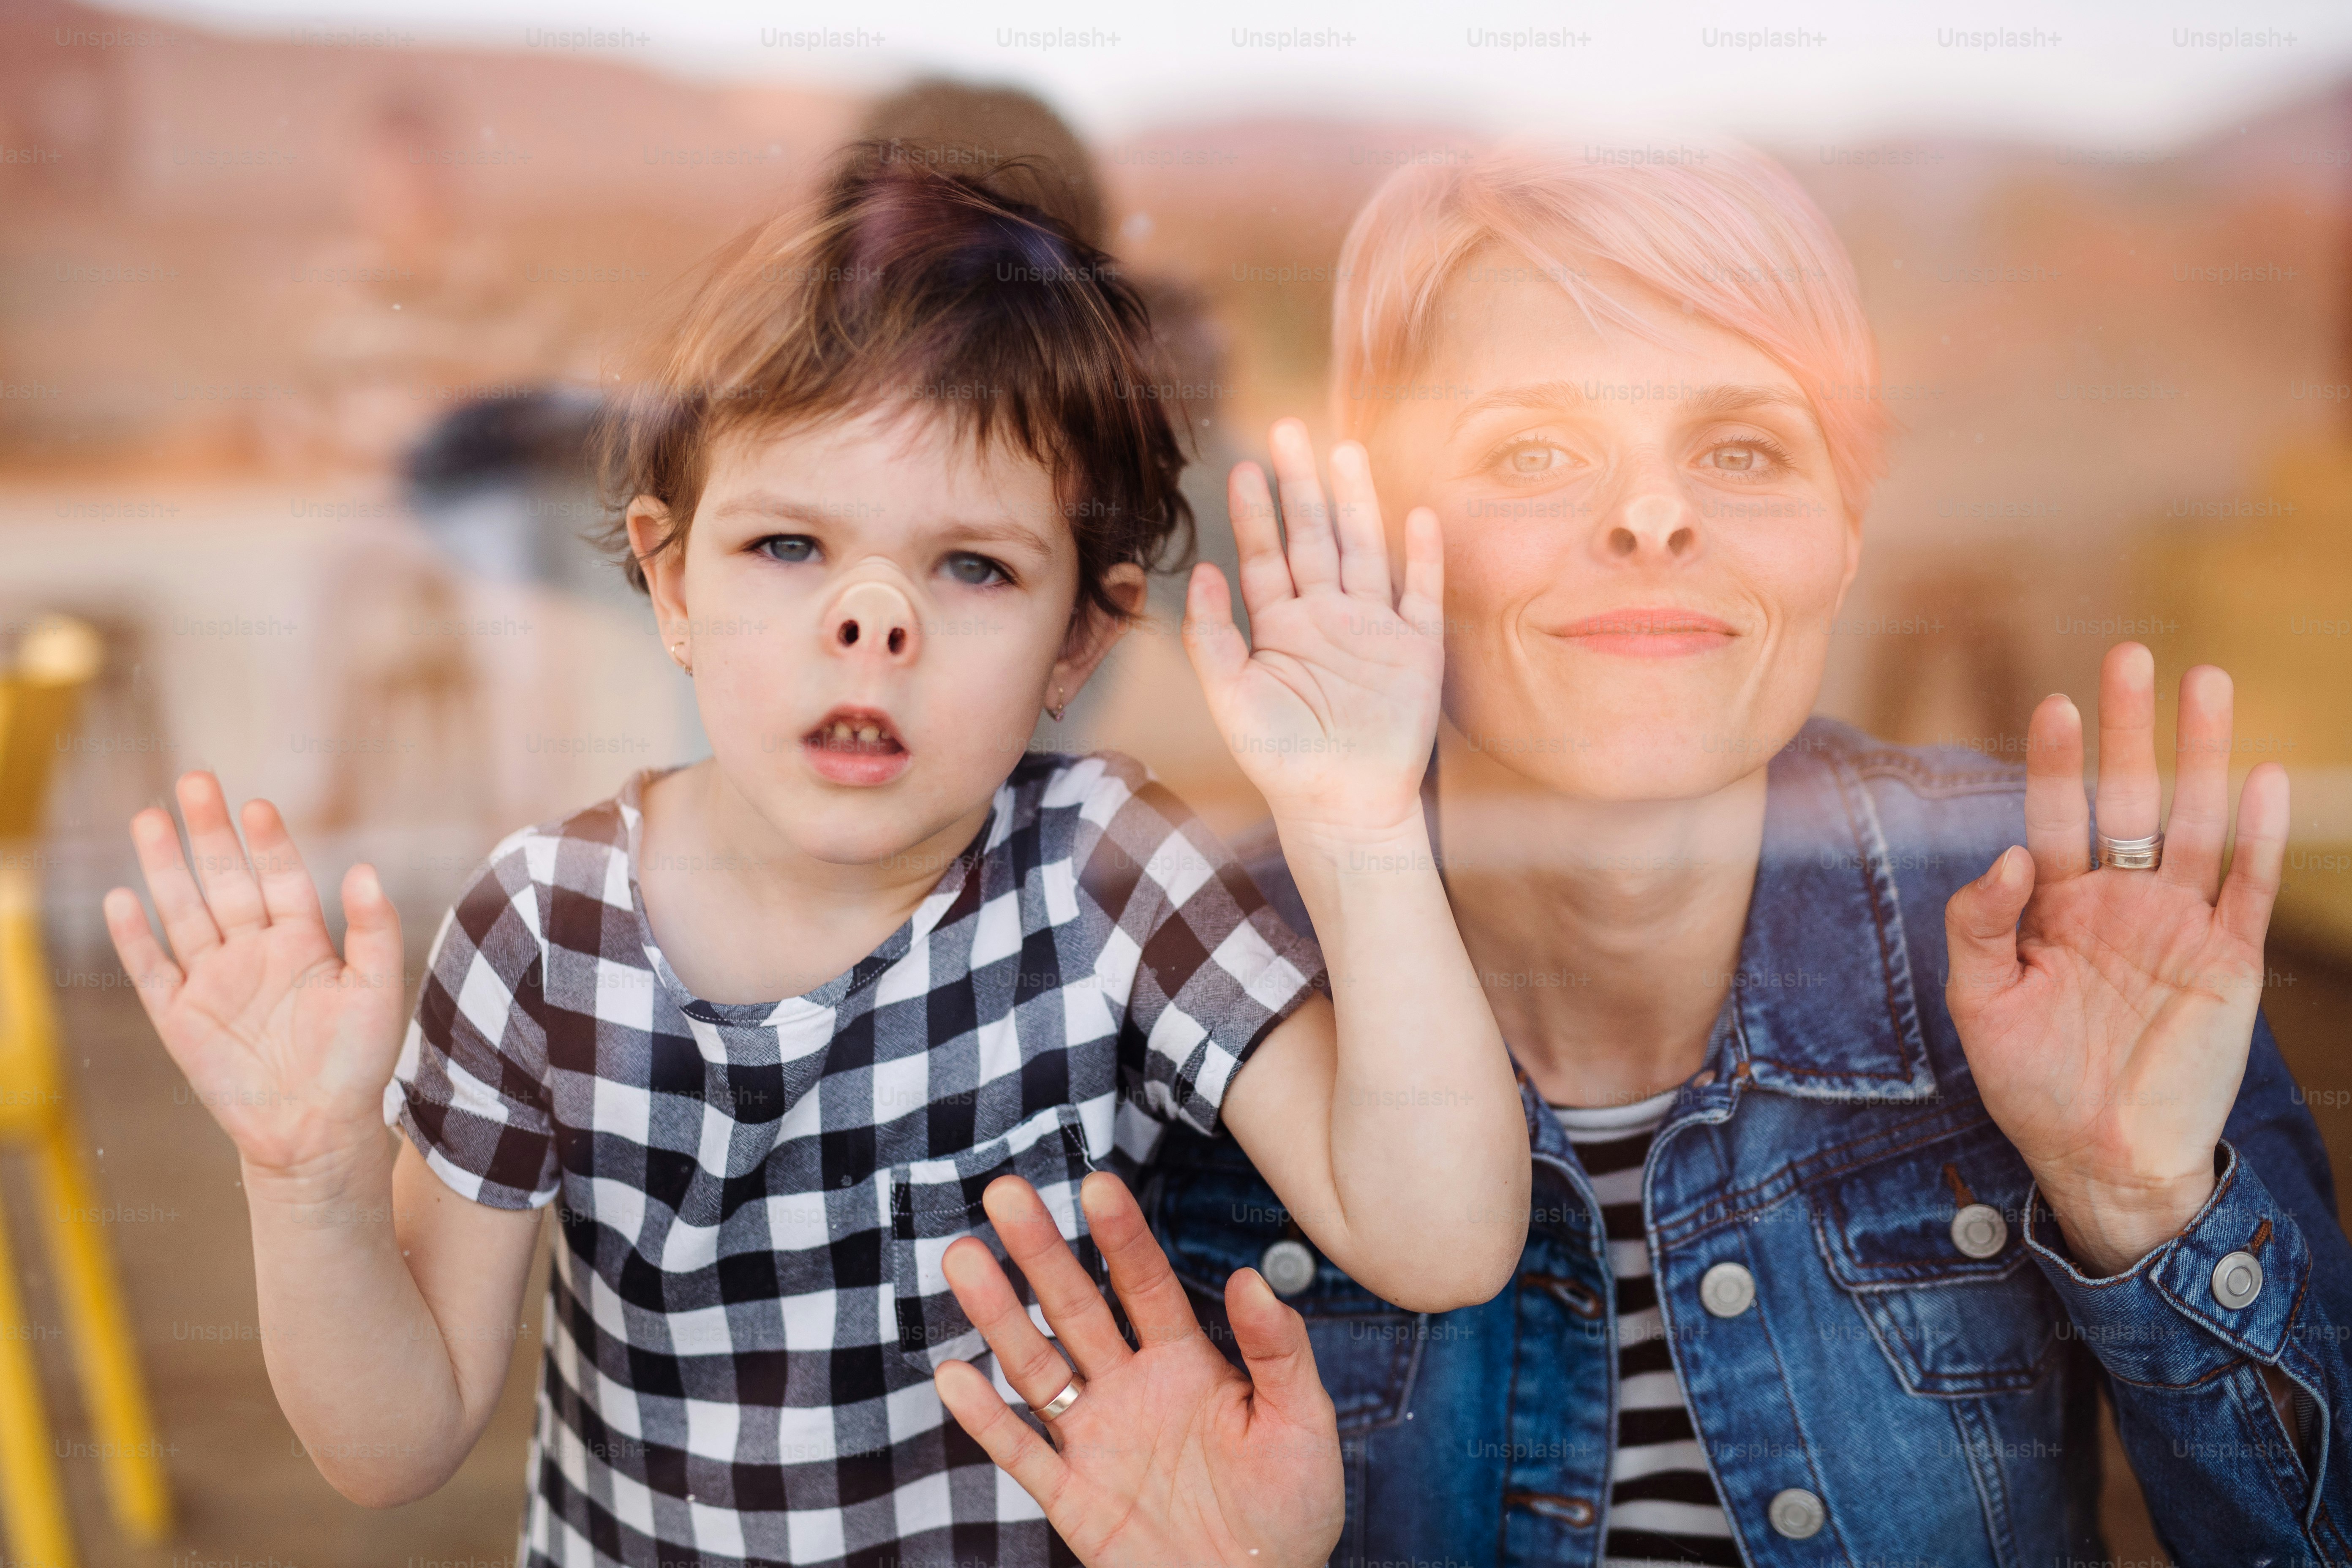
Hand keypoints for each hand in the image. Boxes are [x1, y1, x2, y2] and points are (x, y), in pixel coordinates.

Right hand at [102, 771, 406, 1181]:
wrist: (319, 1131)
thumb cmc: (357, 1063)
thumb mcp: (378, 992)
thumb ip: (375, 930)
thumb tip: (366, 869)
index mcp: (302, 942)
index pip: (281, 877)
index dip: (267, 843)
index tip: (256, 805)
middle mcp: (254, 953)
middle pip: (225, 881)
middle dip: (209, 834)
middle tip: (195, 781)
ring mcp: (213, 982)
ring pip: (183, 912)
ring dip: (165, 868)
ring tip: (149, 817)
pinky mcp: (180, 1018)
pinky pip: (152, 970)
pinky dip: (134, 938)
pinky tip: (119, 899)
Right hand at [934, 1172, 1342, 1567]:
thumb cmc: (1291, 1509)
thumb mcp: (1304, 1423)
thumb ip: (1279, 1351)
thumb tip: (1253, 1277)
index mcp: (1185, 1361)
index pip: (1144, 1283)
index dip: (1121, 1235)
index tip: (1095, 1185)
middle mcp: (1130, 1387)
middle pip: (1076, 1308)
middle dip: (1041, 1251)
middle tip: (1005, 1193)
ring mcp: (1096, 1440)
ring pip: (1036, 1366)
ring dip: (998, 1315)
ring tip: (962, 1258)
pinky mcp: (1073, 1498)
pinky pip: (1022, 1451)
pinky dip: (986, 1418)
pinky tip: (956, 1375)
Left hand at [1183, 417, 1443, 840]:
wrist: (1344, 807)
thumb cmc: (1282, 762)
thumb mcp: (1232, 699)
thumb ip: (1213, 637)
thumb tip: (1202, 571)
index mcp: (1281, 628)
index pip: (1263, 556)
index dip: (1253, 512)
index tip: (1242, 467)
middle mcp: (1327, 619)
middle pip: (1313, 537)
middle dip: (1301, 485)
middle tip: (1287, 429)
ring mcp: (1374, 631)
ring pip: (1365, 550)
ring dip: (1357, 503)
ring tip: (1346, 451)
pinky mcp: (1417, 652)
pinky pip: (1422, 593)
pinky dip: (1423, 556)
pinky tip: (1419, 515)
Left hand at [1944, 644, 2287, 1274]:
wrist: (2100, 1158)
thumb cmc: (2032, 1083)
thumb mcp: (1980, 1002)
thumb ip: (1979, 923)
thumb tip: (2008, 853)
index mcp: (2058, 907)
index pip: (2055, 815)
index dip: (2054, 761)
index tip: (2051, 703)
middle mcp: (2121, 903)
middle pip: (2130, 798)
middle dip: (2131, 729)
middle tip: (2131, 652)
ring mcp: (2178, 926)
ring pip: (2194, 824)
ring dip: (2202, 755)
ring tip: (2207, 682)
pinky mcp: (2225, 962)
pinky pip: (2244, 888)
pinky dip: (2256, 835)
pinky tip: (2263, 777)